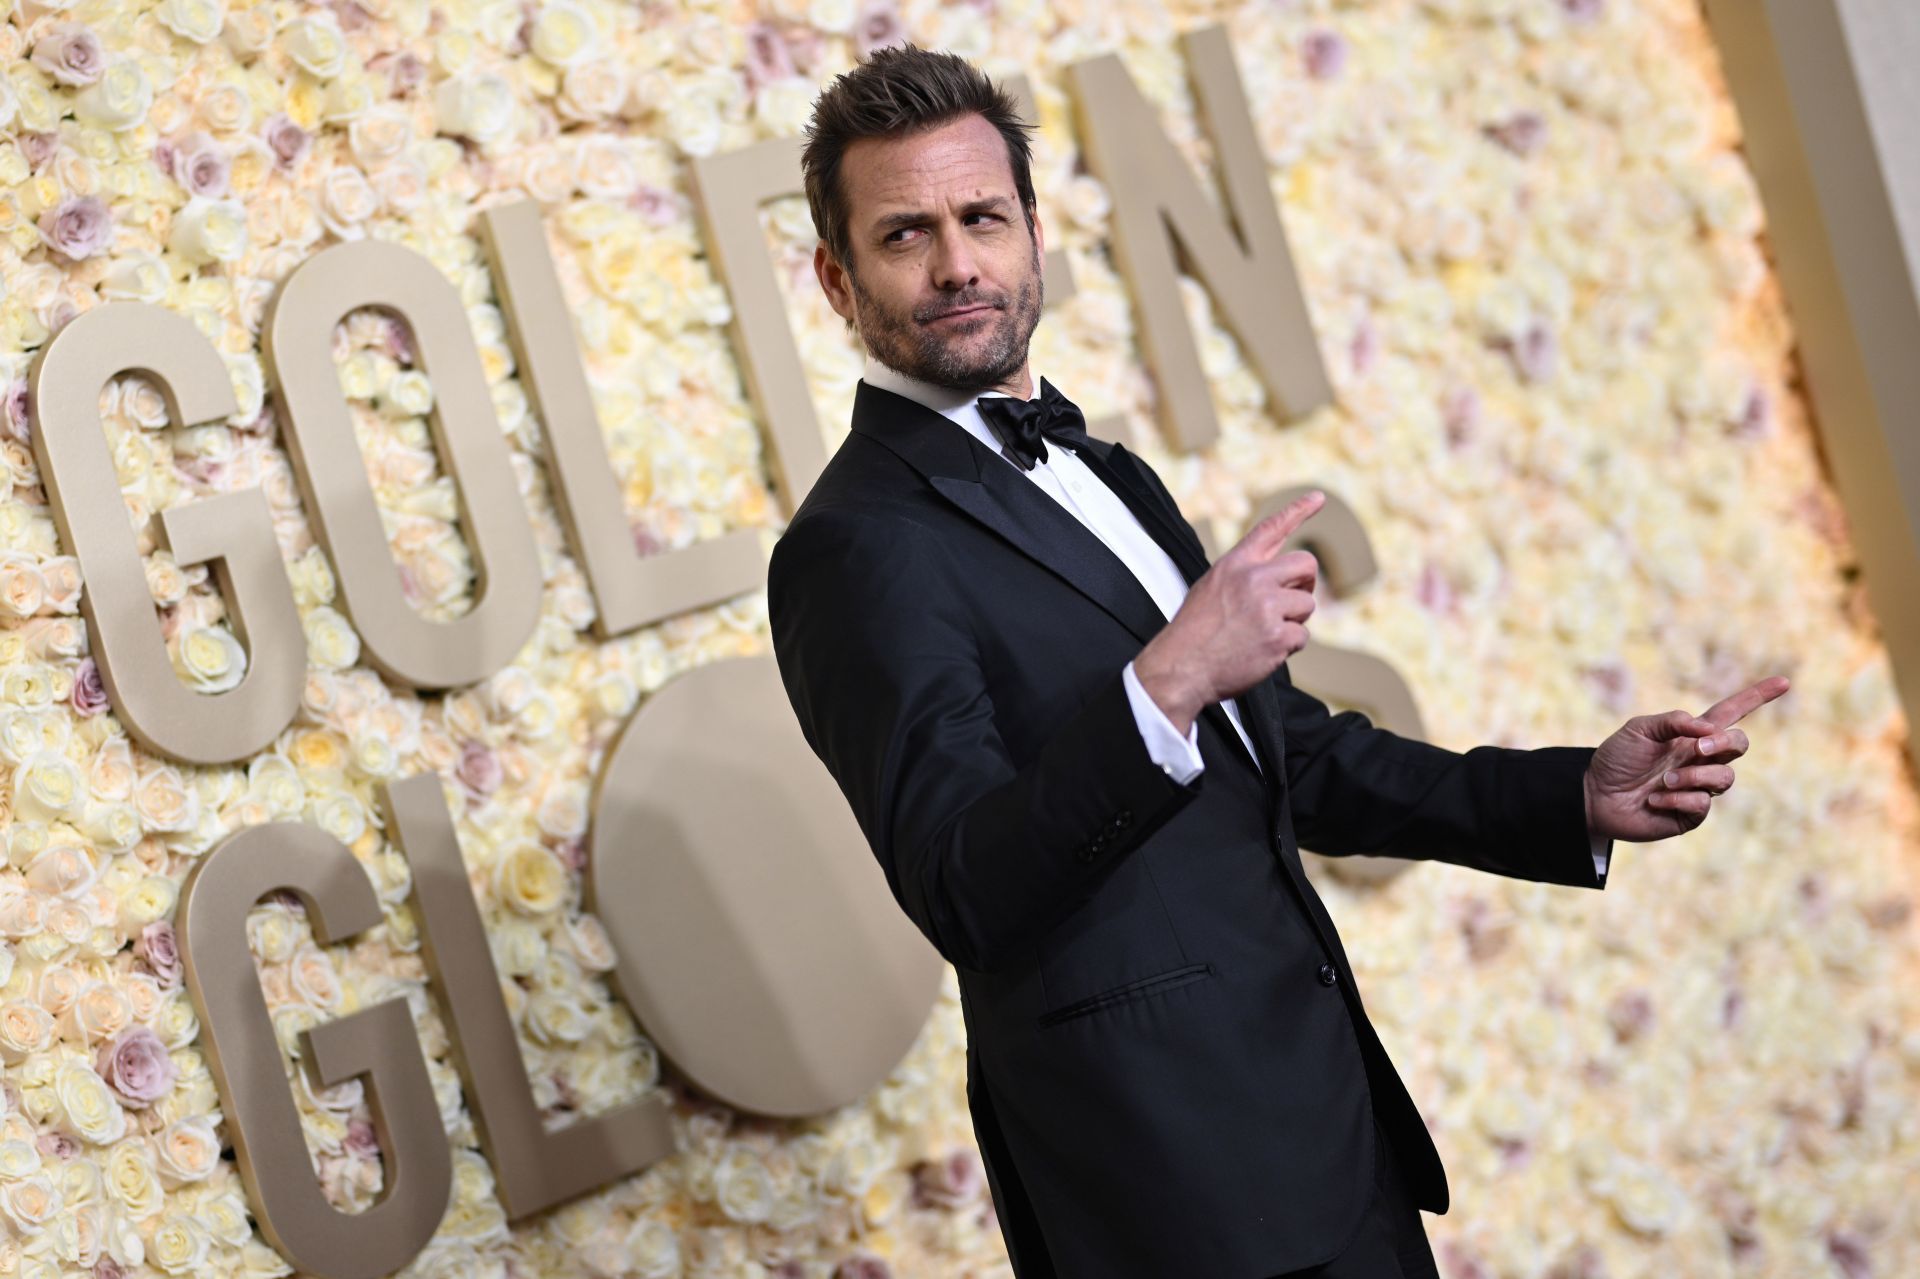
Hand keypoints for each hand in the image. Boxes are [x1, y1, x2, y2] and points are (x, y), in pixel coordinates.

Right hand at [1134, 490, 1325, 735]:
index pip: (1271, 529)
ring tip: (1263, 633)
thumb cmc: (1193, 632)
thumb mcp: (1209, 588)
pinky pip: (1302, 636)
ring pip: (1307, 604)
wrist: (1180, 667)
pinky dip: (1287, 647)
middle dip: (1305, 584)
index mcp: (1235, 564)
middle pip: (1305, 564)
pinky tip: (1263, 651)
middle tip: (1291, 601)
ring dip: (1293, 621)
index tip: (1319, 497)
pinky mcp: (1277, 636)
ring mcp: (1267, 607)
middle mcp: (1253, 579)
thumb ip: (1242, 576)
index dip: (1298, 510)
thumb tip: (1276, 579)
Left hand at [1583, 676, 1789, 841]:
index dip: (1757, 697)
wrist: (1595, 794)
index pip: (1731, 713)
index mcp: (1691, 734)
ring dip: (1693, 776)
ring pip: (1725, 777)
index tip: (1785, 682)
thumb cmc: (1616, 759)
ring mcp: (1700, 787)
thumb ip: (1673, 720)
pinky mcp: (1692, 814)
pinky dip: (1677, 799)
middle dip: (1724, 744)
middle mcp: (1701, 759)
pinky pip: (1702, 803)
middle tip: (1697, 749)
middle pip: (1739, 744)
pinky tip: (1655, 800)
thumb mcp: (1639, 729)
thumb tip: (1708, 729)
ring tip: (1663, 781)